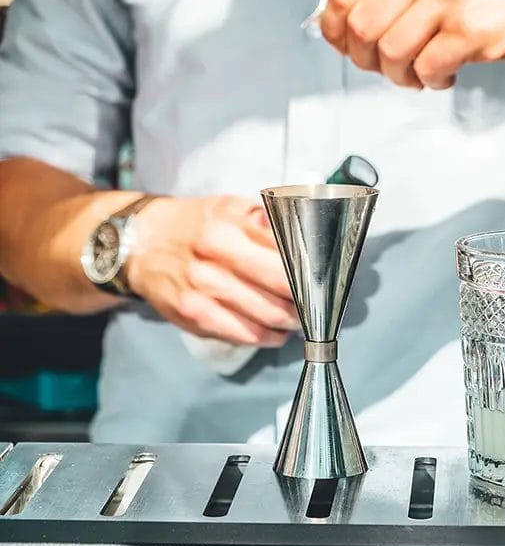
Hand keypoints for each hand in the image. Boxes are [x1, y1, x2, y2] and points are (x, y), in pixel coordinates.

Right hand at [126, 196, 299, 346]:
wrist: (140, 243)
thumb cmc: (196, 225)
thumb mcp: (229, 208)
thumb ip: (267, 221)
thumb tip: (306, 235)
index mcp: (227, 226)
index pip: (285, 253)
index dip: (310, 270)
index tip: (322, 277)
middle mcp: (214, 258)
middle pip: (281, 287)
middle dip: (306, 299)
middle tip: (315, 300)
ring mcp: (202, 289)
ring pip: (267, 315)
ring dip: (290, 321)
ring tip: (298, 317)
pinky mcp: (193, 315)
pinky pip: (244, 334)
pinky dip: (268, 337)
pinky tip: (276, 332)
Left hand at [319, 0, 504, 88]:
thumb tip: (352, 16)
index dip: (335, 29)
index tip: (348, 46)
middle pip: (360, 28)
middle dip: (367, 61)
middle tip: (388, 67)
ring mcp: (449, 0)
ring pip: (391, 54)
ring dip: (400, 76)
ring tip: (422, 74)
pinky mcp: (473, 32)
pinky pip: (428, 69)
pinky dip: (432, 81)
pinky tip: (447, 74)